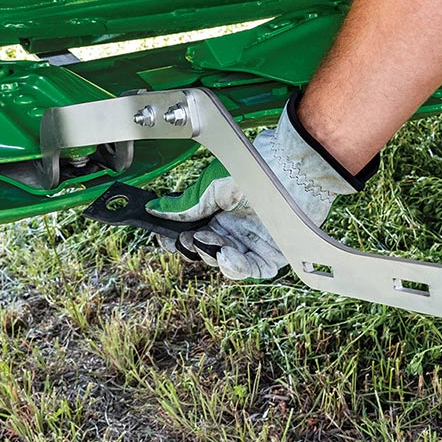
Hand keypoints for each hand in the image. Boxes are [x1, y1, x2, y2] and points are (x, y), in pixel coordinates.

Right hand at [146, 93, 376, 279]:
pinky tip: (227, 255)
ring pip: (226, 264)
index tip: (165, 240)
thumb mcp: (210, 187)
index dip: (178, 241)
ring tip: (211, 245)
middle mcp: (234, 229)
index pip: (192, 235)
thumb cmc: (252, 171)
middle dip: (194, 249)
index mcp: (217, 212)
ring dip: (213, 258)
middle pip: (207, 252)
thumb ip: (185, 206)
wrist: (288, 170)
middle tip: (189, 240)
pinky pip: (251, 270)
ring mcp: (253, 243)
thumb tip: (153, 210)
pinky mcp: (273, 254)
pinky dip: (236, 268)